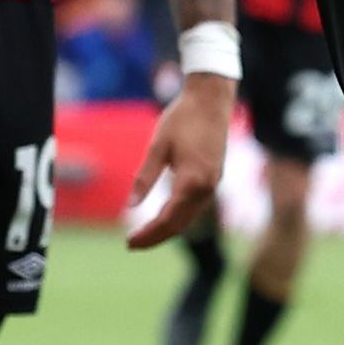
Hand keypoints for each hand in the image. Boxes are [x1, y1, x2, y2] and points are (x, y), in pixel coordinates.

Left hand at [124, 73, 230, 247]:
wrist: (211, 100)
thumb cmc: (182, 118)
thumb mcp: (158, 146)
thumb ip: (145, 178)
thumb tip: (130, 206)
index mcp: (192, 180)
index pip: (168, 219)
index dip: (148, 234)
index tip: (129, 242)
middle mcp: (207, 187)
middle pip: (180, 224)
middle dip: (156, 237)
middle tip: (131, 244)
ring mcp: (213, 183)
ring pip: (190, 217)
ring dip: (168, 229)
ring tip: (144, 235)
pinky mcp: (214, 178)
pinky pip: (195, 206)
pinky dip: (179, 217)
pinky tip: (164, 216)